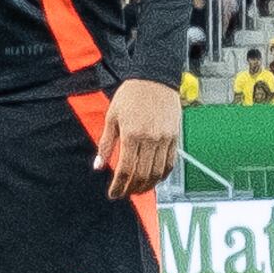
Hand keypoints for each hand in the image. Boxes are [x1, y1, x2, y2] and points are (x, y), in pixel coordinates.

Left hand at [94, 77, 183, 200]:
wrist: (155, 78)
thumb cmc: (130, 95)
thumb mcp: (112, 116)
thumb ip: (106, 143)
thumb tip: (98, 166)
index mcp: (131, 134)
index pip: (125, 170)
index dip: (118, 186)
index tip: (113, 194)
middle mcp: (150, 139)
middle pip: (142, 175)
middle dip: (131, 190)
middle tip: (124, 194)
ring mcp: (165, 139)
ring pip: (157, 172)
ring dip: (147, 186)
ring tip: (137, 191)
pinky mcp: (175, 137)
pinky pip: (170, 163)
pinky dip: (162, 175)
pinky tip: (154, 180)